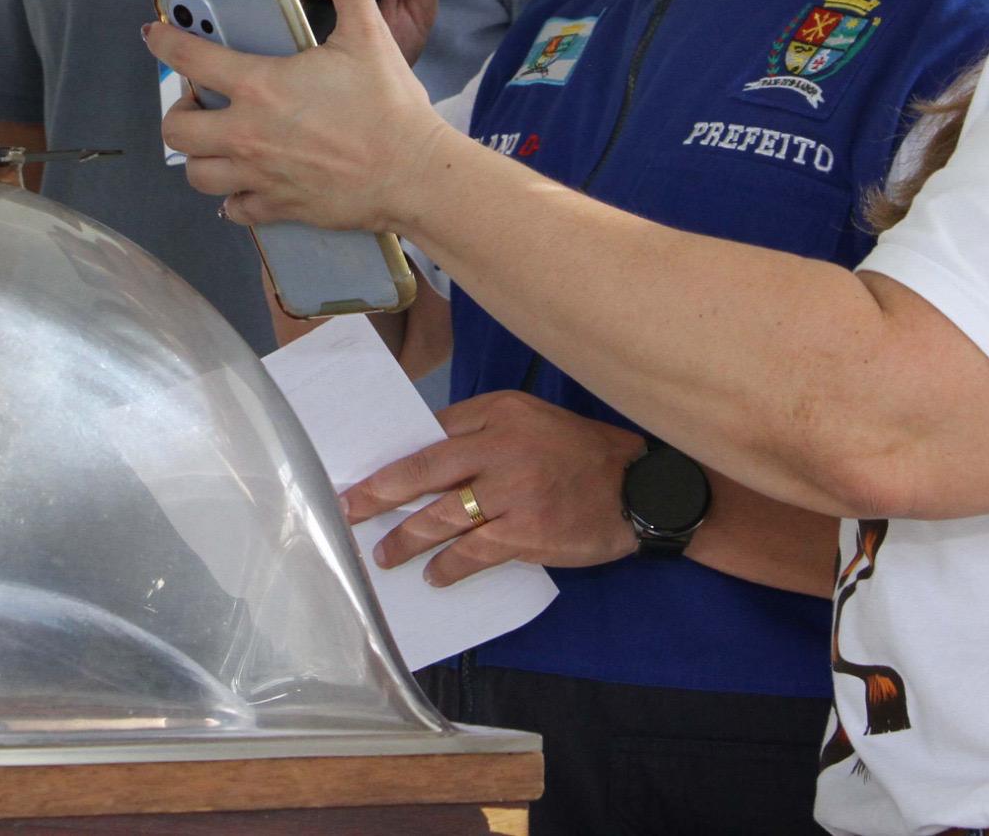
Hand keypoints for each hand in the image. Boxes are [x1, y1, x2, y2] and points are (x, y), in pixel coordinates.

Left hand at [149, 0, 451, 234]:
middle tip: (200, 101)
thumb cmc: (390, 106)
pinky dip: (233, 198)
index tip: (156, 35)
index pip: (189, 59)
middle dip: (179, 112)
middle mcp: (248, 135)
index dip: (165, 42)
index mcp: (260, 86)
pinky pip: (234, 210)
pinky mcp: (279, 208)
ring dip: (201, 157)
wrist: (416, 175)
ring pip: (197, 174)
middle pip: (177, 130)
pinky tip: (248, 183)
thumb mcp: (369, 35)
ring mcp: (260, 177)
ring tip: (219, 142)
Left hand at [338, 391, 648, 587]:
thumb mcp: (533, 421)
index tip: (363, 475)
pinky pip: (472, 553)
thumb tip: (429, 459)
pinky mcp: (524, 532)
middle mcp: (501, 446)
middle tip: (348, 511)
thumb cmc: (583, 455)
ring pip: (441, 516)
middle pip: (422, 470)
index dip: (394, 457)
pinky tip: (434, 576)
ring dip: (406, 538)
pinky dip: (447, 566)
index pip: (432, 432)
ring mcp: (512, 491)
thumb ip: (485, 432)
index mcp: (500, 412)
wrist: (640, 490)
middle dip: (378, 494)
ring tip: (385, 554)